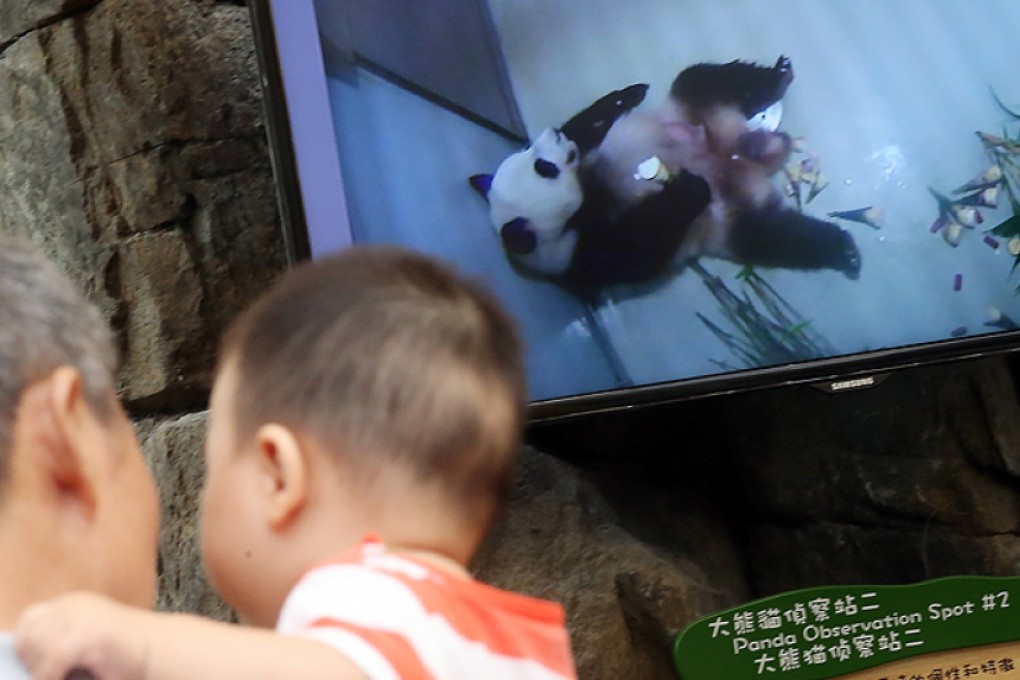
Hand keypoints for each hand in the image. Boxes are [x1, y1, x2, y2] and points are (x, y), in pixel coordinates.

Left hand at [14, 592, 148, 679]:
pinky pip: (53, 659)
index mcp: (75, 604)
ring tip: (64, 674)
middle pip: (30, 632)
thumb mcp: (89, 637)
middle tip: (57, 671)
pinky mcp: (88, 635)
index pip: (30, 620)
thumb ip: (62, 639)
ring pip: (37, 646)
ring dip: (43, 667)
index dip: (30, 643)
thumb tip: (30, 659)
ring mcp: (82, 617)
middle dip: (35, 656)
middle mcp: (76, 605)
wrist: (163, 650)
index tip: (40, 663)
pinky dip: (53, 675)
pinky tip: (70, 677)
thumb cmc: (127, 653)